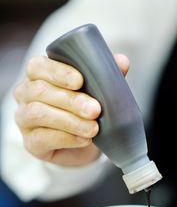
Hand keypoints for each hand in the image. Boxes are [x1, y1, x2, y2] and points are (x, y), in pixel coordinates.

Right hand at [14, 54, 128, 166]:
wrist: (83, 145)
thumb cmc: (86, 110)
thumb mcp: (97, 91)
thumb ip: (106, 74)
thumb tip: (122, 61)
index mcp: (39, 74)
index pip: (38, 66)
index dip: (58, 72)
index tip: (80, 81)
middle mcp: (25, 94)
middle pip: (40, 90)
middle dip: (71, 100)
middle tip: (96, 110)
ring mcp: (24, 119)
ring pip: (39, 114)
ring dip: (70, 121)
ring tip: (93, 128)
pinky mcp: (30, 142)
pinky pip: (42, 138)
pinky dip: (67, 138)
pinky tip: (84, 140)